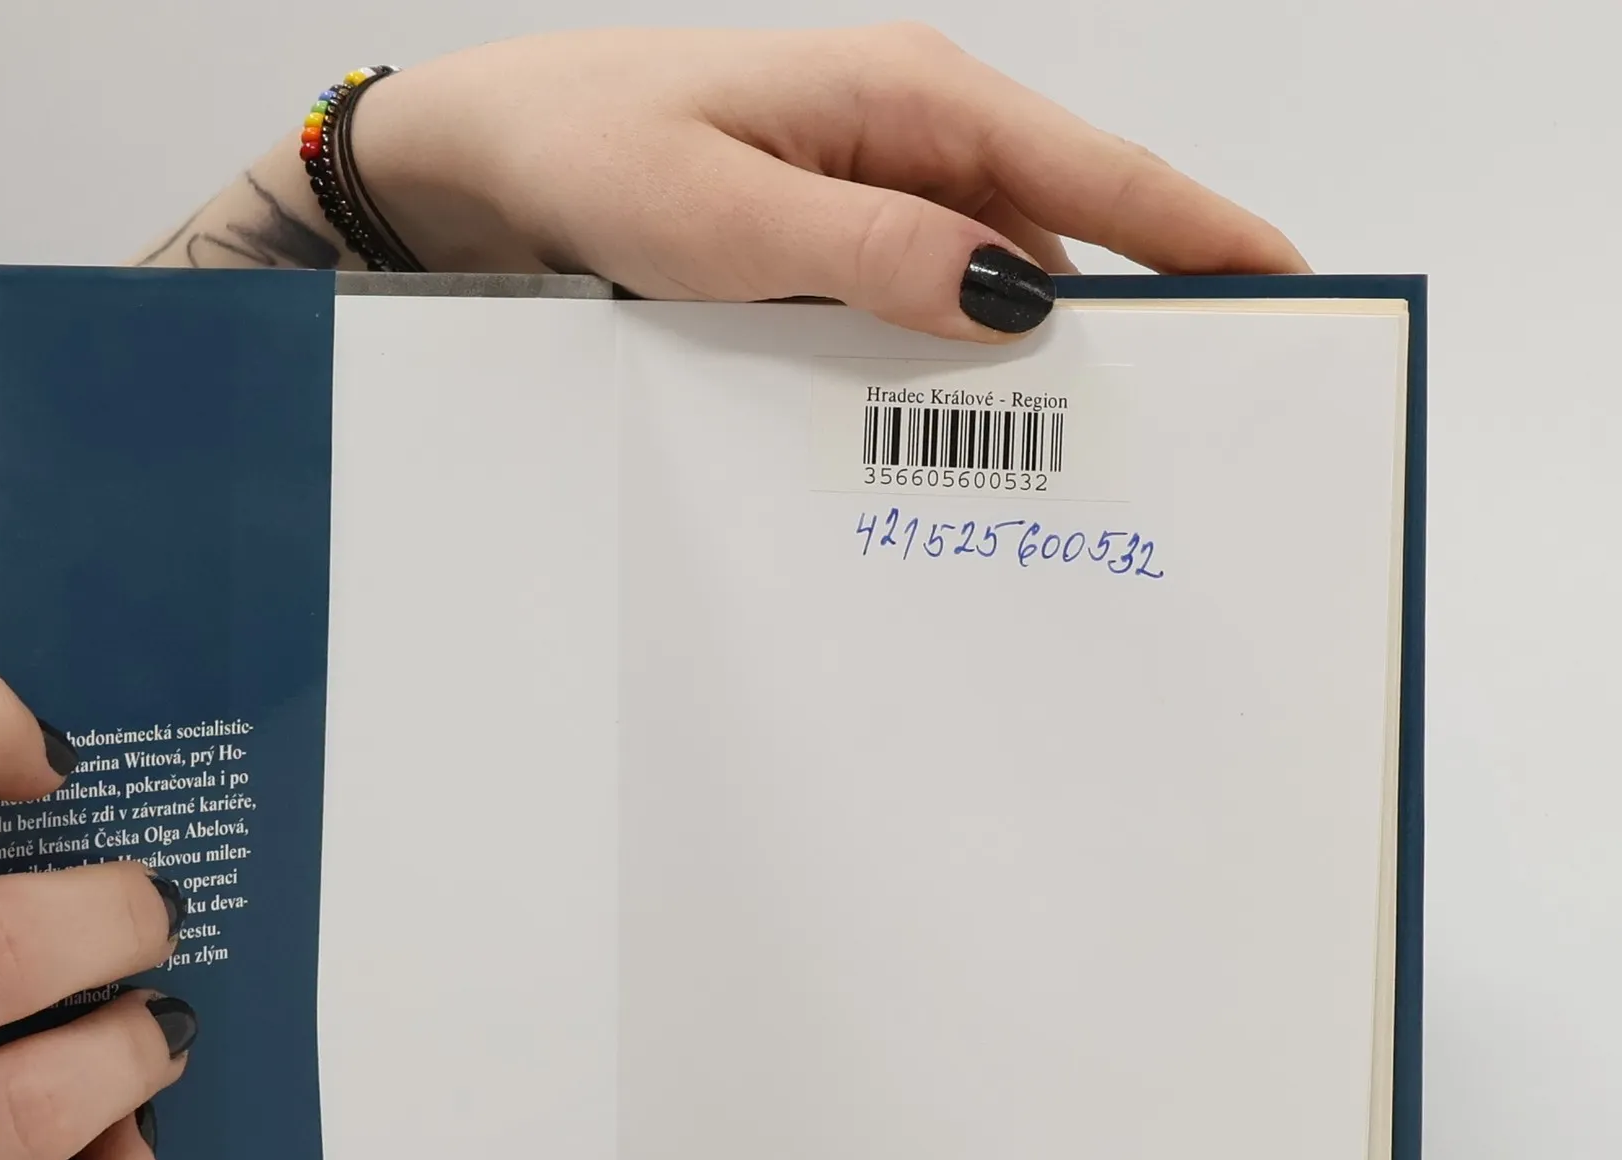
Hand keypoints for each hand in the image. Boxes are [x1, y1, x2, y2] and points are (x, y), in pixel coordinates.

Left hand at [352, 24, 1305, 337]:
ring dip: (1030, 352)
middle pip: (1066, 226)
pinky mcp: (834, 230)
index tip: (1288, 289)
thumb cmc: (588, 156)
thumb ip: (872, 253)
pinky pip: (924, 291)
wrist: (484, 158)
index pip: (1094, 169)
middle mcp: (911, 130)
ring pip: (993, 272)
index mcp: (909, 96)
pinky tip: (955, 421)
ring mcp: (874, 181)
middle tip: (1190, 417)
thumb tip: (1013, 296)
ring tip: (1079, 450)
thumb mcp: (727, 218)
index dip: (1200, 232)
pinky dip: (949, 353)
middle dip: (1134, 313)